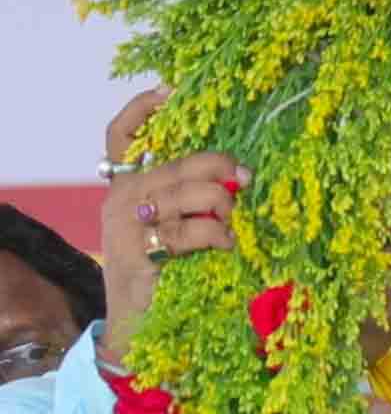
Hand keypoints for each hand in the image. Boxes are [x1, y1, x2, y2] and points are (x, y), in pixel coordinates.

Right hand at [96, 89, 237, 366]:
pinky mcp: (138, 250)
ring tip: (234, 224)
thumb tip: (239, 178)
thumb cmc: (166, 272)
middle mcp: (121, 197)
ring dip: (221, 206)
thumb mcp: (175, 227)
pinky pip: (187, 231)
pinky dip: (216, 235)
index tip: (171, 89)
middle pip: (176, 164)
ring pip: (186, 195)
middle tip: (246, 180)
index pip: (120, 135)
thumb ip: (193, 198)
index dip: (143, 108)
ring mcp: (125, 223)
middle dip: (219, 168)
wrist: (137, 324)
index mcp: (126, 184)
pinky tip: (227, 244)